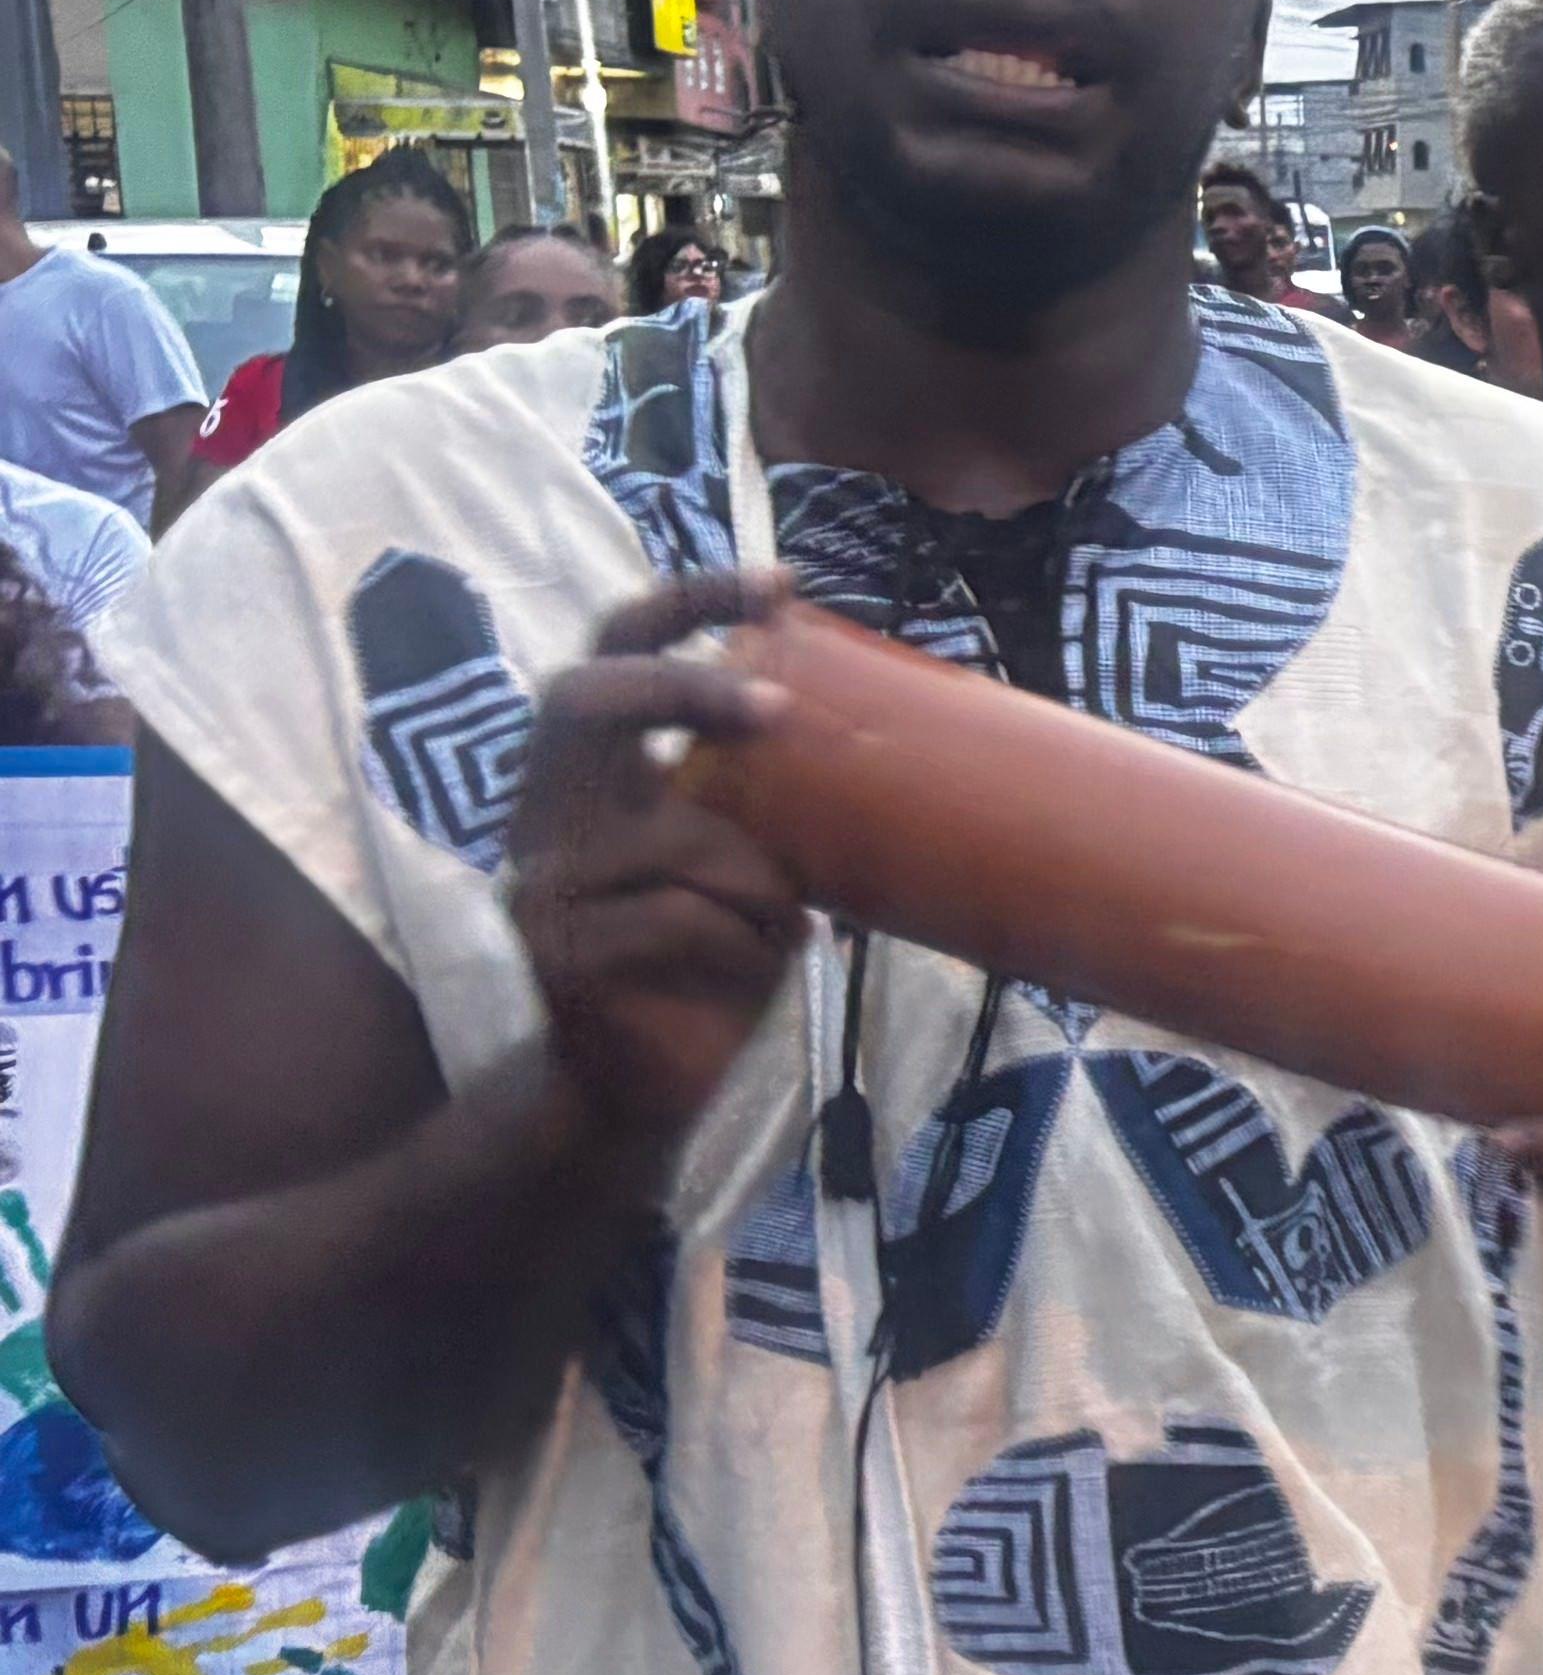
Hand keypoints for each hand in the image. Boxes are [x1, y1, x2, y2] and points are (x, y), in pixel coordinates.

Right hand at [507, 570, 807, 1175]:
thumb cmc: (699, 968)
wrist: (629, 1093)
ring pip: (681, 840)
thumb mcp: (738, 868)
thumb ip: (758, 804)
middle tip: (773, 708)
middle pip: (584, 700)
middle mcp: (543, 815)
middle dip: (681, 689)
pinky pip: (688, 922)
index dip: (684, 603)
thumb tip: (870, 733)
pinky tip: (741, 977)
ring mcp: (541, 883)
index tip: (779, 581)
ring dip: (759, 889)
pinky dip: (743, 947)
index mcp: (585, 780)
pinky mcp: (560, 952)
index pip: (609, 655)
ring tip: (769, 935)